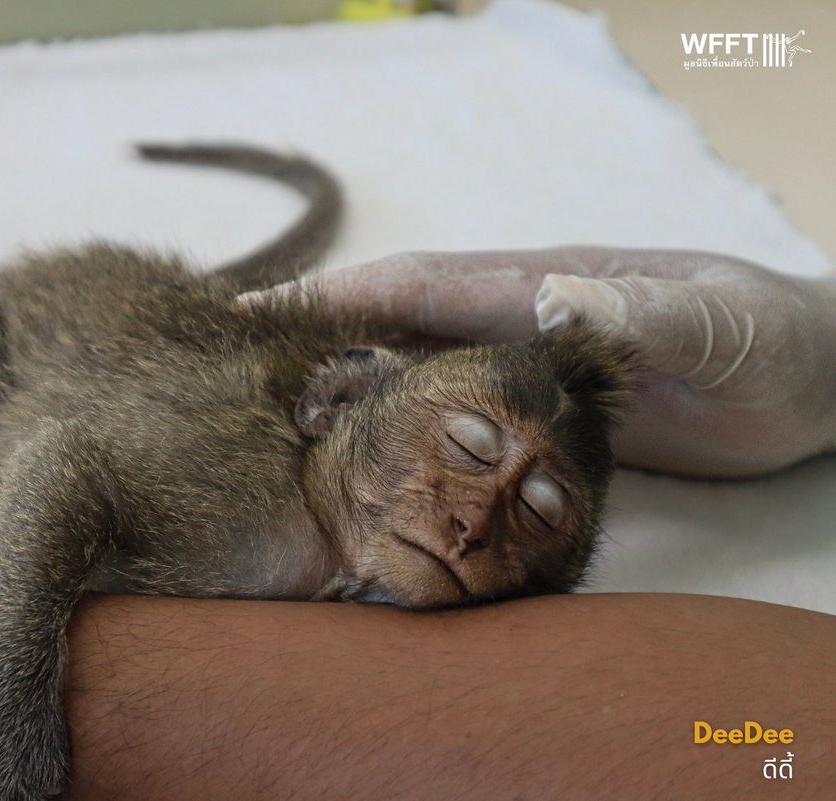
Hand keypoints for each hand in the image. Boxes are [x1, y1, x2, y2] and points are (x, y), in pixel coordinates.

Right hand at [246, 248, 835, 476]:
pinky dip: (404, 438)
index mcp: (542, 286)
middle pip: (396, 331)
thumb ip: (638, 315)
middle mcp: (516, 324)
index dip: (335, 297)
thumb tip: (547, 300)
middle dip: (315, 348)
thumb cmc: (773, 341)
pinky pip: (456, 425)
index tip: (254, 313)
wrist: (815, 379)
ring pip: (417, 380)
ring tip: (275, 434)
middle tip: (235, 385)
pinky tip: (371, 467)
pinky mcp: (541, 420)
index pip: (419, 286)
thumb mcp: (716, 327)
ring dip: (348, 399)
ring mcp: (525, 373)